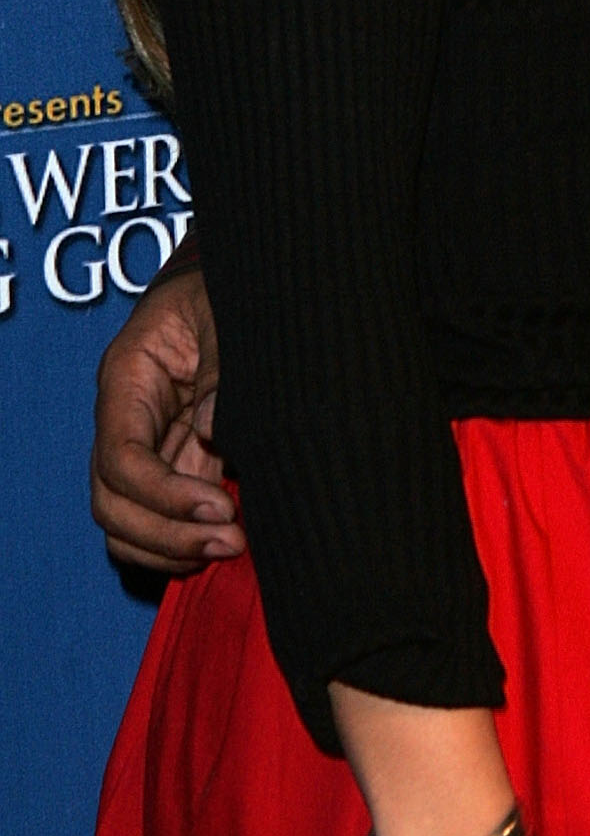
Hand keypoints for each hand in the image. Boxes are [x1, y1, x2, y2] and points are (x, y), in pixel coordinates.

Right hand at [91, 263, 242, 572]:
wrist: (226, 285)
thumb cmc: (220, 289)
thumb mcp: (222, 310)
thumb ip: (219, 364)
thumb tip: (212, 425)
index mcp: (129, 379)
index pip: (120, 457)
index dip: (163, 494)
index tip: (220, 506)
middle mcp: (127, 422)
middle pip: (112, 502)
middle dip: (165, 533)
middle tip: (230, 542)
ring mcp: (148, 448)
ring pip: (127, 522)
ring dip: (170, 548)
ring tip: (230, 550)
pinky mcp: (176, 463)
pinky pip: (157, 520)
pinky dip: (180, 544)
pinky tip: (222, 547)